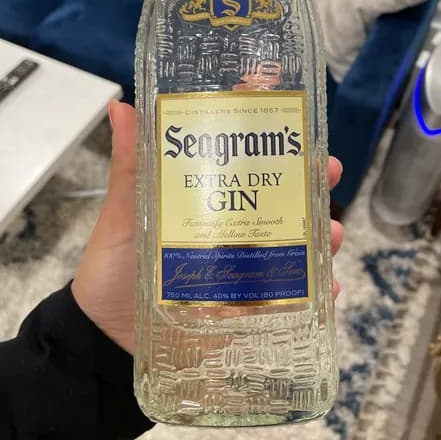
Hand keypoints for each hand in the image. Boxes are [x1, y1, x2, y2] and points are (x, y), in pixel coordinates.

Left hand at [72, 101, 343, 354]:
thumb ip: (129, 165)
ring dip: (320, 230)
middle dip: (308, 175)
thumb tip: (120, 106)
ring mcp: (242, 262)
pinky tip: (328, 287)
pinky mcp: (247, 302)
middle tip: (326, 167)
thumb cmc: (113, 269)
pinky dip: (313, 289)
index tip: (281, 99)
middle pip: (277, 191)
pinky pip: (288, 292)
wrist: (106, 340)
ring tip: (334, 231)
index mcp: (202, 193)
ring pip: (292, 237)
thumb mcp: (125, 214)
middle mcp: (229, 222)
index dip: (262, 125)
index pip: (238, 151)